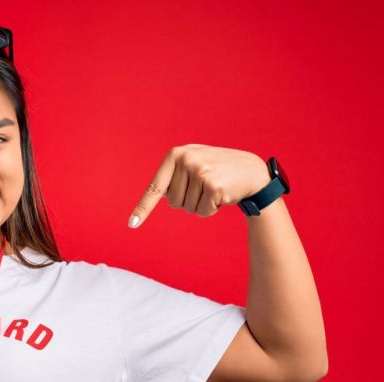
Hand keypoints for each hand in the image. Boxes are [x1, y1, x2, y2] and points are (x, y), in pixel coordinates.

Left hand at [127, 144, 270, 227]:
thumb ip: (174, 175)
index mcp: (176, 155)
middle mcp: (186, 160)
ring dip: (201, 205)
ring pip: (187, 208)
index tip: (132, 224)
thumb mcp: (193, 164)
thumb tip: (156, 194)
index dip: (143, 208)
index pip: (155, 187)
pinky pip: (202, 211)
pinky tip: (222, 195)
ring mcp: (199, 171)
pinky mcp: (212, 185)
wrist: (251, 171)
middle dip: (188, 201)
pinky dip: (211, 210)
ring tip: (214, 189)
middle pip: (173, 202)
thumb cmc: (218, 171)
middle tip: (204, 188)